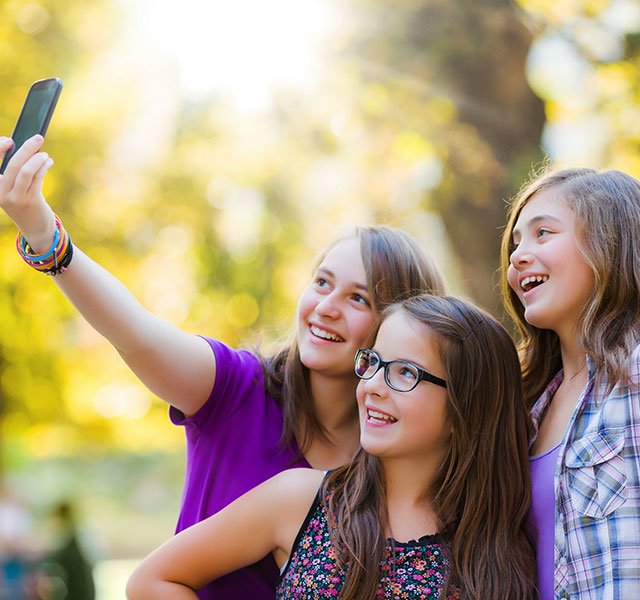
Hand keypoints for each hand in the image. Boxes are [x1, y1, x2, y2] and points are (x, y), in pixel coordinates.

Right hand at [0, 134, 56, 251]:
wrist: (35, 229)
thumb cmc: (24, 204)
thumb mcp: (13, 189)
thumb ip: (14, 172)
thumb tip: (23, 148)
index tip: (10, 140)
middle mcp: (1, 193)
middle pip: (13, 164)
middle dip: (27, 148)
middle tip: (38, 138)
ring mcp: (16, 199)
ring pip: (26, 171)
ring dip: (38, 158)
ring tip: (45, 155)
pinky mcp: (31, 202)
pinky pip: (38, 178)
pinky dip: (44, 166)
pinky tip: (48, 162)